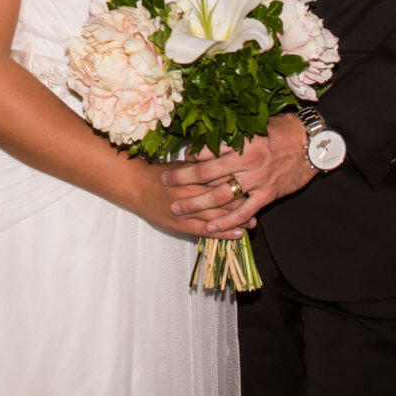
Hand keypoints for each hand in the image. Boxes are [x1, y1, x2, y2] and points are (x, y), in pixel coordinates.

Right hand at [128, 157, 254, 241]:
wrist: (136, 187)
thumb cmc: (161, 174)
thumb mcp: (183, 165)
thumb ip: (202, 165)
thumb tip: (224, 161)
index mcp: (194, 175)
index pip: (222, 179)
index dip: (240, 183)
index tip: (254, 184)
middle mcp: (193, 192)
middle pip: (223, 198)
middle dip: (243, 202)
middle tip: (259, 204)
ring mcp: (187, 210)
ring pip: (218, 216)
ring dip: (237, 220)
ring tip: (252, 222)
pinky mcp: (181, 225)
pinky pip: (206, 230)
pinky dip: (223, 233)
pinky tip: (237, 234)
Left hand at [161, 117, 316, 227]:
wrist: (313, 143)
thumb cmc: (284, 130)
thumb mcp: (256, 125)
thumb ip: (234, 134)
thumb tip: (208, 140)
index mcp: (242, 141)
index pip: (208, 150)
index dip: (189, 157)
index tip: (177, 160)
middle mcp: (247, 161)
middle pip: (207, 173)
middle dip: (182, 179)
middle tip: (163, 182)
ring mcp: (257, 180)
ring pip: (220, 195)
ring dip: (197, 203)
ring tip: (178, 208)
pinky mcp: (268, 195)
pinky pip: (243, 211)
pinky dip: (226, 220)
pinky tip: (210, 226)